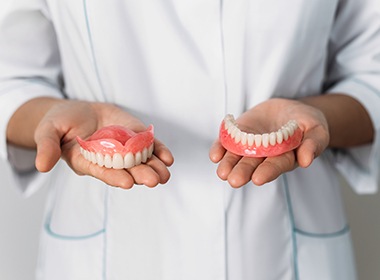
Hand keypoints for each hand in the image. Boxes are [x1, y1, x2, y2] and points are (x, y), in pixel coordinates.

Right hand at [34, 99, 173, 188]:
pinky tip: (167, 158)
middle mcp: (108, 159)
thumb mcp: (48, 130)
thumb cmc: (61, 122)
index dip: (114, 177)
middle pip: (126, 169)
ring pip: (141, 161)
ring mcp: (123, 149)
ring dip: (153, 168)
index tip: (127, 182)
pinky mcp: (134, 137)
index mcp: (87, 162)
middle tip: (153, 180)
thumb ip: (47, 146)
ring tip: (164, 174)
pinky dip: (158, 151)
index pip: (102, 172)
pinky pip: (148, 146)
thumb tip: (41, 166)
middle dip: (140, 174)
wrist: (78, 111)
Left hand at [209, 98, 328, 186]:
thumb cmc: (305, 122)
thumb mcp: (316, 129)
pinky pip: (226, 143)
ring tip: (222, 173)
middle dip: (243, 172)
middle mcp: (264, 156)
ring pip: (237, 157)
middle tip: (234, 180)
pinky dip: (220, 149)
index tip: (258, 178)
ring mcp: (249, 146)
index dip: (267, 172)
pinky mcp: (238, 135)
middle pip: (253, 165)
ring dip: (228, 164)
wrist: (288, 109)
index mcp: (284, 158)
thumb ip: (313, 143)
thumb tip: (307, 160)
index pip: (275, 166)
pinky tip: (215, 155)